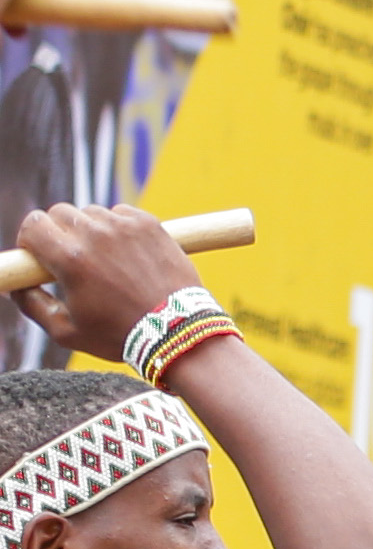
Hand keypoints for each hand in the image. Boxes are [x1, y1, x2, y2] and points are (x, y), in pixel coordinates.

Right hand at [14, 200, 207, 364]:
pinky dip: (117, 228)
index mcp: (70, 258)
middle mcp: (96, 234)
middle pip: (59, 214)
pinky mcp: (149, 224)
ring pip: (90, 213)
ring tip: (103, 260)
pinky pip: (120, 213)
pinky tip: (125, 254)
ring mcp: (125, 226)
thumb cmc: (120, 335)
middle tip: (71, 259)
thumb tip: (15, 285)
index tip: (39, 256)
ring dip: (89, 230)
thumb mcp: (66, 331)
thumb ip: (31, 304)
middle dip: (58, 233)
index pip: (33, 225)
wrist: (180, 332)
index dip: (30, 240)